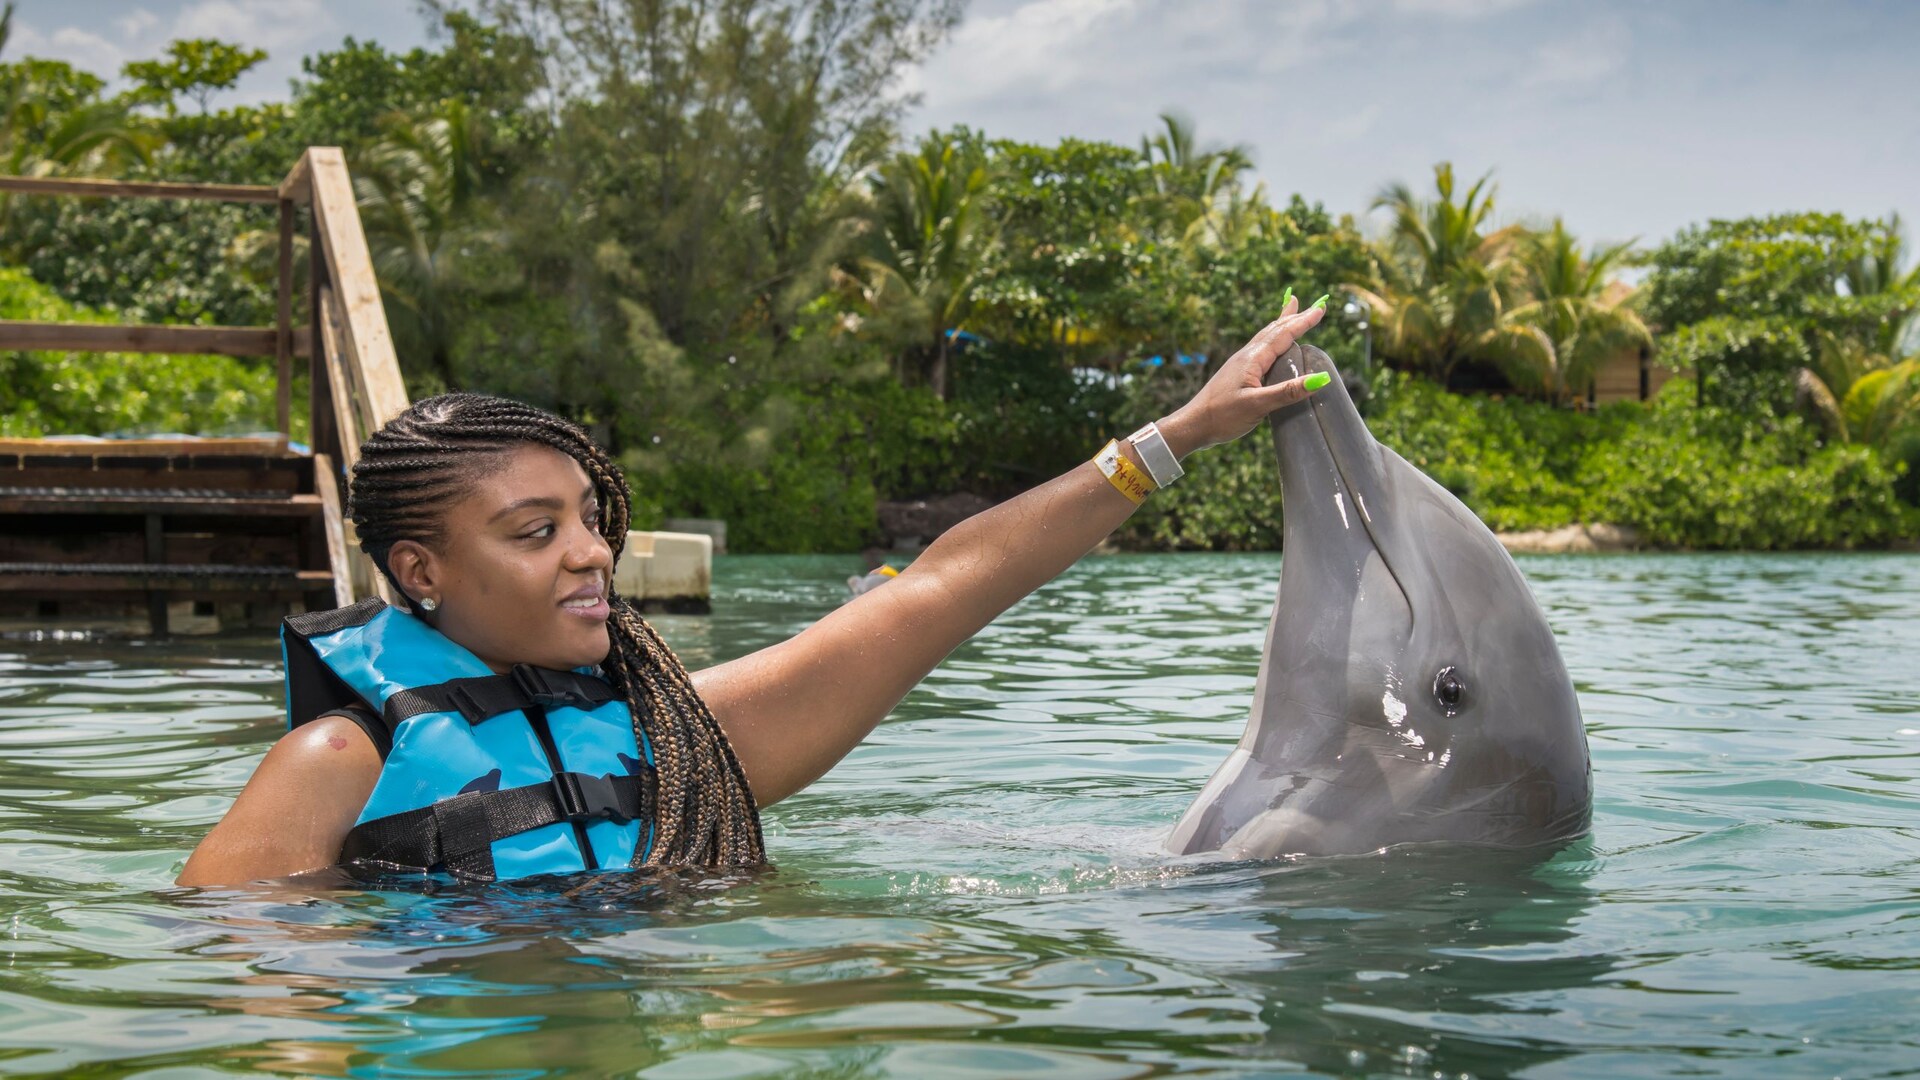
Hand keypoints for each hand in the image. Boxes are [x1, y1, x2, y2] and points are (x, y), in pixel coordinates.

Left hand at [1157, 294, 1328, 458]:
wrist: (1193, 425)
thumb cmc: (1222, 416)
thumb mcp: (1258, 405)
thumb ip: (1288, 392)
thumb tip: (1321, 378)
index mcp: (1253, 359)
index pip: (1283, 334)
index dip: (1303, 322)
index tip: (1321, 308)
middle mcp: (1247, 357)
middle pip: (1274, 331)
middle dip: (1294, 317)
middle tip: (1312, 305)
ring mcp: (1241, 365)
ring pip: (1266, 338)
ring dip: (1282, 325)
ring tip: (1291, 312)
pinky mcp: (1238, 375)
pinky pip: (1260, 350)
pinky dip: (1272, 341)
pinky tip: (1271, 348)